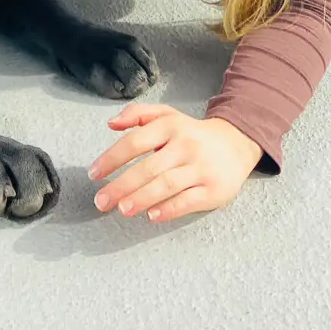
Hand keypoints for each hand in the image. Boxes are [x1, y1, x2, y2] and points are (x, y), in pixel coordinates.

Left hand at [87, 103, 262, 222]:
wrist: (236, 144)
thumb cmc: (192, 133)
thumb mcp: (167, 115)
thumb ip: (138, 114)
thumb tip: (111, 123)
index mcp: (170, 126)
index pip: (135, 141)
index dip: (112, 158)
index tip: (94, 174)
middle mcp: (185, 145)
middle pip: (148, 167)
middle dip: (121, 185)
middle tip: (101, 201)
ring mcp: (200, 168)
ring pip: (167, 185)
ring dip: (141, 198)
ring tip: (122, 209)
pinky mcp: (214, 190)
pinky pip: (188, 201)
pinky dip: (169, 209)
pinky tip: (152, 215)